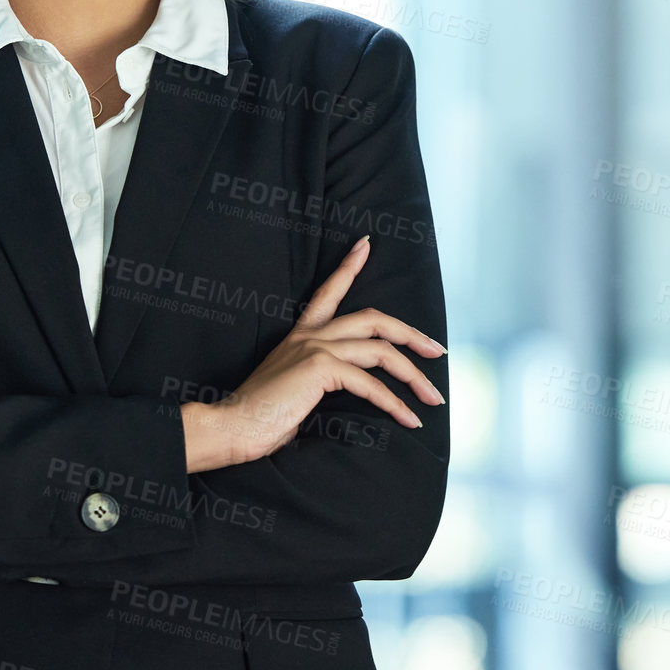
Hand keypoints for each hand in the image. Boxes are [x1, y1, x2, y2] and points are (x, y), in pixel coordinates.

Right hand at [182, 235, 445, 472]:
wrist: (232, 426)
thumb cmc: (260, 417)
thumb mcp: (294, 391)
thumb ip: (320, 383)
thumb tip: (351, 396)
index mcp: (301, 336)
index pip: (328, 292)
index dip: (348, 266)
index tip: (366, 243)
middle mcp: (311, 336)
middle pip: (375, 319)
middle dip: (412, 334)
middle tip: (436, 350)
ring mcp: (316, 348)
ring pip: (381, 351)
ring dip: (414, 376)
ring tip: (433, 399)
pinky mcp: (321, 368)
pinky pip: (371, 384)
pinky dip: (395, 403)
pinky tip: (409, 420)